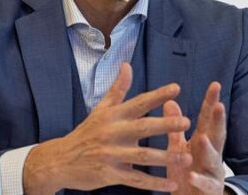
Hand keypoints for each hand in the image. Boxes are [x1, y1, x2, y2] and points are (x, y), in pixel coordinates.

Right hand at [23, 63, 192, 194]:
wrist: (61, 160)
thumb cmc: (86, 133)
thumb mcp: (101, 109)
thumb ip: (118, 89)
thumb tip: (127, 65)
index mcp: (113, 115)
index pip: (138, 102)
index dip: (157, 95)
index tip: (176, 88)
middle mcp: (112, 133)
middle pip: (142, 127)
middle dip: (165, 124)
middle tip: (186, 122)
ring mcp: (111, 155)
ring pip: (142, 156)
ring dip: (166, 158)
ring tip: (186, 157)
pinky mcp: (110, 174)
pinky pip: (136, 180)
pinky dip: (154, 184)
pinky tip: (171, 185)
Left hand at [164, 82, 227, 194]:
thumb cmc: (186, 171)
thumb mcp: (179, 147)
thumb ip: (175, 127)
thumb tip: (169, 101)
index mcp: (202, 141)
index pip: (207, 119)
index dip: (211, 102)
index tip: (215, 84)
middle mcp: (211, 154)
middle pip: (216, 134)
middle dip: (219, 120)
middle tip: (219, 105)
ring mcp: (212, 172)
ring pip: (213, 159)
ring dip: (208, 149)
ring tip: (202, 139)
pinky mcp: (209, 189)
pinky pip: (205, 185)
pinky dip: (198, 180)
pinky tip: (191, 175)